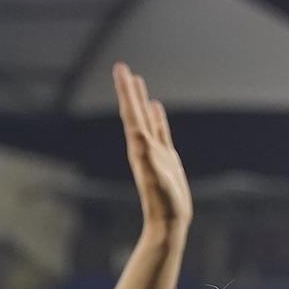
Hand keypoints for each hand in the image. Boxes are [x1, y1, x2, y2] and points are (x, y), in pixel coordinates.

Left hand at [114, 63, 191, 237]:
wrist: (168, 221)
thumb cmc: (162, 202)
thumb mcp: (154, 178)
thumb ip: (146, 157)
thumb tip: (139, 136)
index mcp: (139, 147)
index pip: (130, 113)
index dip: (125, 91)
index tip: (120, 69)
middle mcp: (143, 146)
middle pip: (134, 111)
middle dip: (129, 89)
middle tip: (122, 67)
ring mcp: (155, 151)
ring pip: (146, 118)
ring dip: (140, 100)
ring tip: (137, 81)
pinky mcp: (166, 158)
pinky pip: (160, 131)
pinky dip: (157, 117)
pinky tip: (156, 107)